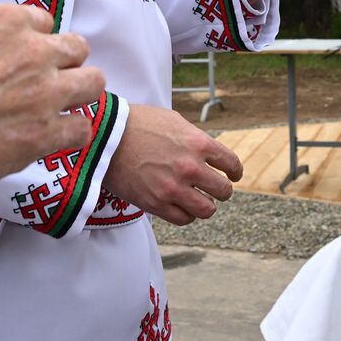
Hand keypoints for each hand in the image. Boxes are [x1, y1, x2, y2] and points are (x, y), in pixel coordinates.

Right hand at [0, 3, 103, 182]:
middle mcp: (33, 50)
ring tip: (58, 110)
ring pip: (93, 82)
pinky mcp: (48, 130)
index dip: (36, 43)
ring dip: (78, 96)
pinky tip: (50, 141)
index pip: (43, 22)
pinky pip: (82, 128)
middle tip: (46, 84)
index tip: (25, 59)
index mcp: (3, 22)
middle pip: (76, 48)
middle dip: (65, 65)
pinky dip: (69, 136)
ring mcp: (46, 90)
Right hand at [102, 104, 242, 224]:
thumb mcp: (174, 122)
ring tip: (201, 201)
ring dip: (207, 205)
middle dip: (223, 190)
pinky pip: (183, 219)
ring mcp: (174, 187)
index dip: (235, 172)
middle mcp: (191, 167)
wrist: (106, 136)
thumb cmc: (139, 124)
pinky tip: (183, 207)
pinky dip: (187, 215)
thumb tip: (208, 153)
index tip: (234, 175)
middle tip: (217, 189)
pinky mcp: (155, 203)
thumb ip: (195, 139)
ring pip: (207, 209)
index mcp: (199, 143)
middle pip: (224, 190)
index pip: (231, 164)